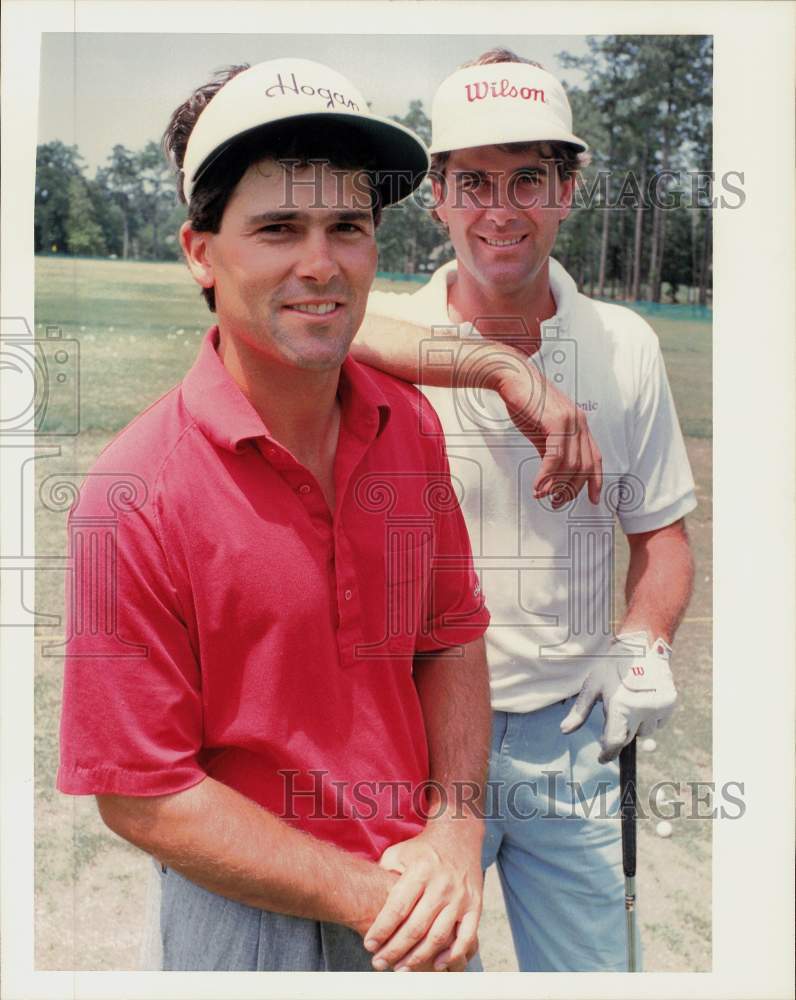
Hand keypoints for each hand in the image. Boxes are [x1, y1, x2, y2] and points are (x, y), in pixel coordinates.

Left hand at [363, 820, 482, 971]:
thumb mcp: (399, 853)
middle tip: (379, 962)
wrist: (459, 836)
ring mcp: (459, 897)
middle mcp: (441, 885)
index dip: (382, 930)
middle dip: (394, 949)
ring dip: (418, 957)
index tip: (369, 945)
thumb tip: (368, 901)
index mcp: (420, 871)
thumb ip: (384, 875)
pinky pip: (466, 937)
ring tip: (401, 968)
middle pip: (415, 927)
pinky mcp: (475, 906)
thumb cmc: (422, 849)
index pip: (398, 907)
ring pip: (438, 936)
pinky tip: (438, 964)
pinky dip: (453, 954)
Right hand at [495, 357, 602, 506]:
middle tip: (556, 502)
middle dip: (571, 489)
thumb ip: (550, 451)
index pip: (595, 458)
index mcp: (579, 424)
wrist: (511, 376)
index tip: (594, 499)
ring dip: (556, 485)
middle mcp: (580, 422)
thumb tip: (552, 475)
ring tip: (543, 495)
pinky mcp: (556, 421)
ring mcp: (570, 421)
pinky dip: (547, 475)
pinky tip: (538, 485)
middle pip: (584, 467)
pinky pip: (556, 457)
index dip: (596, 481)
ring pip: (571, 464)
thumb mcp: (540, 431)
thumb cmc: (523, 401)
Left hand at [560, 632, 676, 761]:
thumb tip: (564, 731)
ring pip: (645, 731)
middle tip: (615, 716)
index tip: (602, 758)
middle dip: (620, 733)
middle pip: (629, 737)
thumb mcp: (592, 685)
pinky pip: (658, 722)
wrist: (642, 645)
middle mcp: (641, 710)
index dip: (607, 753)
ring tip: (630, 701)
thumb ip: (580, 711)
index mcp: (620, 706)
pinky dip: (650, 718)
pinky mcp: (670, 703)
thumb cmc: (612, 665)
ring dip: (636, 725)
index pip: (614, 742)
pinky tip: (643, 700)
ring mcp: (658, 707)